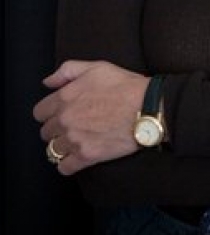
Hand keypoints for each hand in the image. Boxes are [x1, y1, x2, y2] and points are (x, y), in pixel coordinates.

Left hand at [33, 60, 149, 174]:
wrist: (146, 107)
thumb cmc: (124, 85)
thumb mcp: (96, 67)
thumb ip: (67, 71)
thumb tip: (47, 82)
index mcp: (64, 97)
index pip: (39, 112)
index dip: (49, 112)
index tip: (60, 112)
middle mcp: (65, 120)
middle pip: (45, 132)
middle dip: (55, 129)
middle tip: (72, 126)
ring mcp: (74, 139)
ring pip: (52, 150)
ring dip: (62, 146)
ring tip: (76, 141)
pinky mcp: (86, 156)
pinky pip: (64, 167)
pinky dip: (67, 164)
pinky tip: (76, 157)